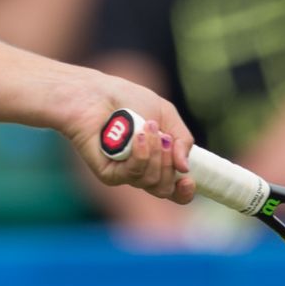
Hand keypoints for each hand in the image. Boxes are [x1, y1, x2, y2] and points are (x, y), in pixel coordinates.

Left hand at [56, 71, 196, 204]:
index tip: (188, 179)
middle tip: (163, 137)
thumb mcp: (166, 114)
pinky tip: (138, 136)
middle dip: (169, 162)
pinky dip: (140, 155)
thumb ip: (182, 140)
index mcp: (158, 162)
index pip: (175, 191)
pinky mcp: (108, 173)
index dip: (185, 191)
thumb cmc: (129, 100)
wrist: (96, 93)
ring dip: (155, 153)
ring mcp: (124, 174)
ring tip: (147, 127)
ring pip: (151, 181)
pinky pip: (132, 174)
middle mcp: (141, 172)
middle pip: (165, 188)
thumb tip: (185, 168)